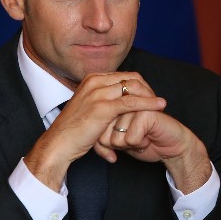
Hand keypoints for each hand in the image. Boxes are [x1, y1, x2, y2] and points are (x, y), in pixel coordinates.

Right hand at [24, 72, 164, 190]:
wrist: (59, 144)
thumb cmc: (73, 130)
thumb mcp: (88, 107)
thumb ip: (102, 99)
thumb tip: (118, 99)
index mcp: (91, 79)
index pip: (124, 75)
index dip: (140, 85)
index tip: (149, 96)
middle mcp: (95, 82)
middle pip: (131, 78)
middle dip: (147, 89)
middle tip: (157, 101)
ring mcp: (98, 93)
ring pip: (133, 88)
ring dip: (150, 96)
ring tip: (162, 104)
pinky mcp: (103, 108)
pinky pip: (132, 102)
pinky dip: (149, 104)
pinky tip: (160, 107)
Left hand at [100, 109, 212, 193]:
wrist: (170, 146)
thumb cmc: (143, 142)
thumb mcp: (117, 142)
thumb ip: (102, 136)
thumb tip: (93, 139)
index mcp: (113, 103)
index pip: (95, 127)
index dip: (104, 143)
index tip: (119, 145)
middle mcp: (122, 100)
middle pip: (103, 131)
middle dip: (116, 144)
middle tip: (132, 141)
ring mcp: (134, 104)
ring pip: (115, 135)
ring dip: (128, 144)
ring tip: (140, 139)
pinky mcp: (146, 112)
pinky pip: (131, 138)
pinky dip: (139, 144)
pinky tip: (148, 139)